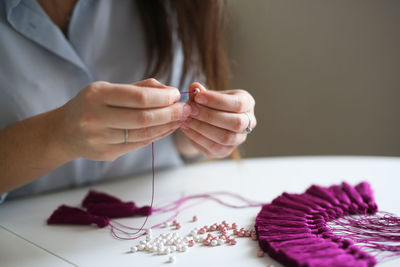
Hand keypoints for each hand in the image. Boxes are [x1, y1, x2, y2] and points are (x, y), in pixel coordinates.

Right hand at [57, 79, 191, 160]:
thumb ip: (139, 88)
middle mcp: (96, 118)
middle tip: (186, 109)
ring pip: (144, 134)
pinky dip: (157, 136)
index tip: (176, 95)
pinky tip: (168, 129)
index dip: (163, 97)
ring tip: (181, 119)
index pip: (139, 97)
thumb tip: (170, 91)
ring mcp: (100, 139)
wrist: (63, 132)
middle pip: (144, 118)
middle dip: (170, 113)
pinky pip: (139, 144)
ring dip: (167, 126)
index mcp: (97, 95)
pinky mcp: (107, 154)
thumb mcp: (107, 88)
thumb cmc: (91, 105)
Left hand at [180, 82, 255, 157]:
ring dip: (202, 128)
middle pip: (236, 122)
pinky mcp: (226, 151)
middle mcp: (248, 122)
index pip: (238, 104)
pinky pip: (213, 146)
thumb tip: (194, 87)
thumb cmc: (211, 104)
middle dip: (210, 116)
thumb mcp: (207, 94)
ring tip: (186, 119)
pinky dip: (197, 137)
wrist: (207, 121)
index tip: (198, 97)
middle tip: (190, 110)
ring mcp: (239, 139)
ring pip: (226, 137)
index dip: (217, 101)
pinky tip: (186, 128)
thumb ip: (200, 92)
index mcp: (247, 103)